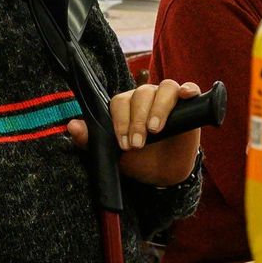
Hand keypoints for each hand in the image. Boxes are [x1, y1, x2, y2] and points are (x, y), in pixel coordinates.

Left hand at [65, 78, 205, 186]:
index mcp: (126, 105)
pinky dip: (188, 89)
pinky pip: (189, 88)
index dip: (121, 121)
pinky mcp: (188, 104)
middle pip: (141, 94)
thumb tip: (71, 125)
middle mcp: (146, 97)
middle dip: (137, 120)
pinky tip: (186, 96)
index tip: (124, 143)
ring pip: (164, 88)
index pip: (120, 102)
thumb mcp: (113, 154)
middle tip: (138, 144)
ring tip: (156, 128)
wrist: (164, 174)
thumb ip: (91, 140)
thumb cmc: (138, 160)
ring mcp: (168, 98)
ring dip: (158, 108)